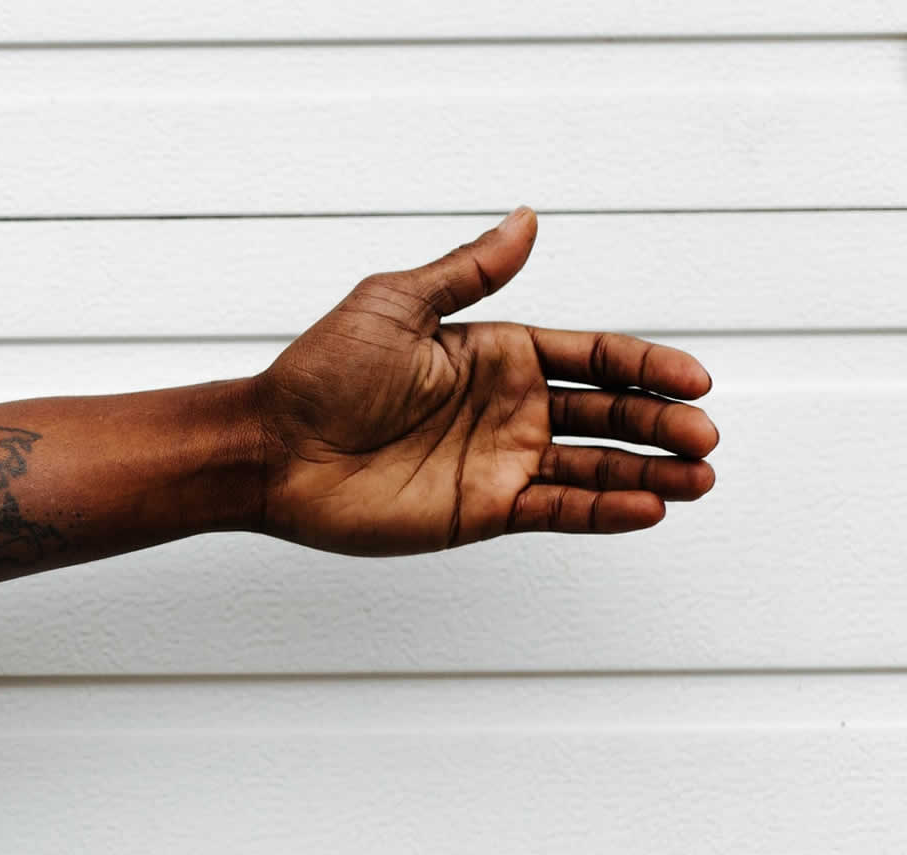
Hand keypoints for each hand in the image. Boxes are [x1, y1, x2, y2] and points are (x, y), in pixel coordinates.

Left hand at [250, 207, 718, 555]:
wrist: (271, 447)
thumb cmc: (319, 371)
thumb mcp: (396, 305)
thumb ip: (469, 271)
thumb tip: (527, 218)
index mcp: (494, 352)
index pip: (592, 356)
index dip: (645, 366)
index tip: (697, 377)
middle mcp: (507, 407)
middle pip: (607, 413)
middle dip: (661, 421)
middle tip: (706, 433)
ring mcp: (498, 461)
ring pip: (595, 466)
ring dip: (650, 471)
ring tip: (701, 476)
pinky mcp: (483, 510)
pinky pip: (557, 510)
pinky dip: (605, 511)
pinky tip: (648, 507)